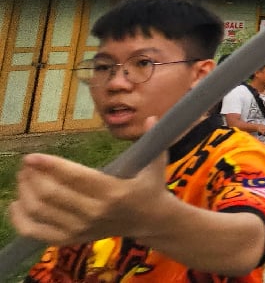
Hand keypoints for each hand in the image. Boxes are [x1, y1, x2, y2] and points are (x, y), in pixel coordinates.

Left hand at [9, 119, 173, 244]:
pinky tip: (16, 204)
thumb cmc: (150, 188)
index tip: (32, 156)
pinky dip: (20, 219)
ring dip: (25, 192)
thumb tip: (152, 116)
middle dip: (32, 178)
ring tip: (23, 177)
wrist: (151, 222)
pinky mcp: (71, 239)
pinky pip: (36, 232)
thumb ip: (152, 139)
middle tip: (26, 164)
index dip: (51, 166)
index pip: (75, 178)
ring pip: (40, 212)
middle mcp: (95, 213)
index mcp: (114, 193)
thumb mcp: (156, 164)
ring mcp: (81, 228)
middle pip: (52, 195)